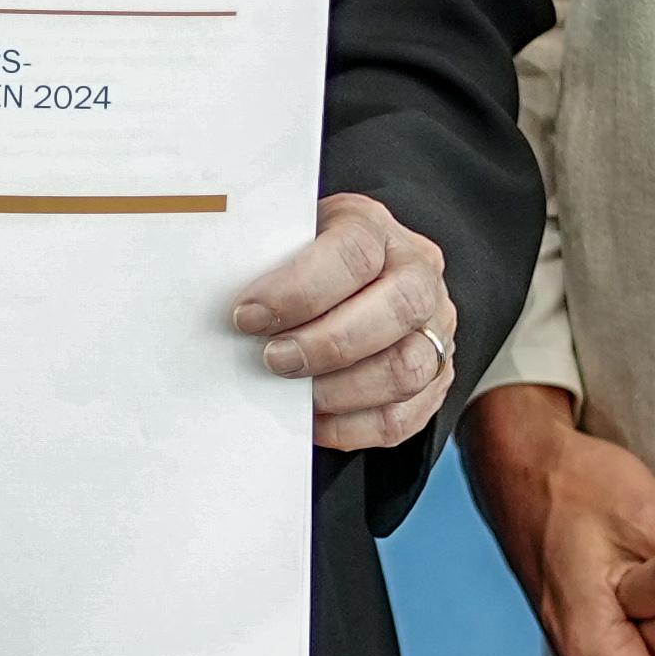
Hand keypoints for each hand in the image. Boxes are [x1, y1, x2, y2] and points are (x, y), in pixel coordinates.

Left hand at [231, 192, 462, 449]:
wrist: (359, 277)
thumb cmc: (306, 262)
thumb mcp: (287, 240)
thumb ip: (265, 262)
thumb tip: (217, 305)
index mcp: (374, 227)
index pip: (353, 253)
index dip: (298, 291)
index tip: (247, 316)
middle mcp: (419, 272)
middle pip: (396, 309)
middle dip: (326, 345)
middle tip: (273, 360)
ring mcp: (437, 327)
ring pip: (407, 368)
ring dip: (341, 391)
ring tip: (294, 395)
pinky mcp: (437, 377)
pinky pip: (404, 416)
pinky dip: (354, 428)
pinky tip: (315, 423)